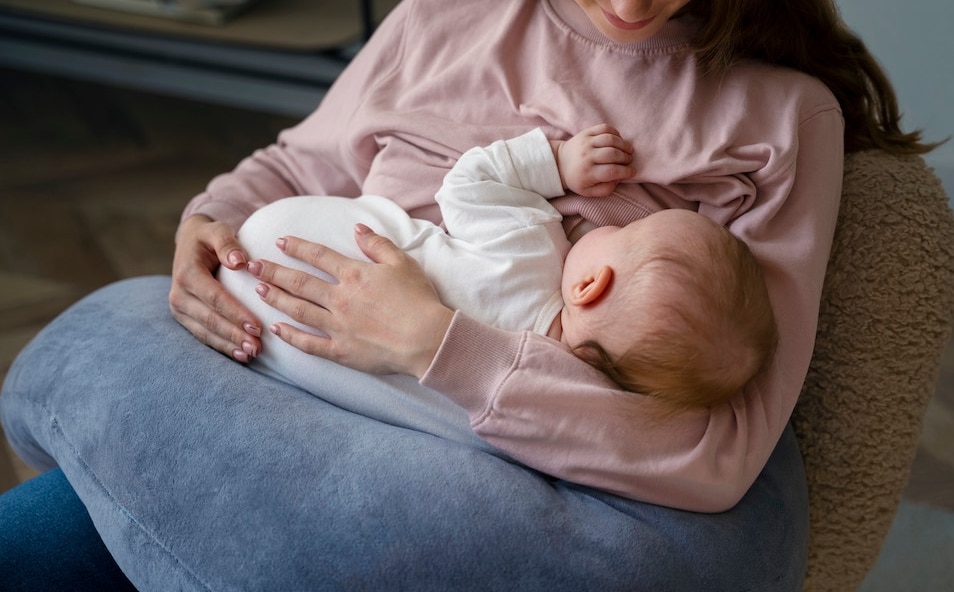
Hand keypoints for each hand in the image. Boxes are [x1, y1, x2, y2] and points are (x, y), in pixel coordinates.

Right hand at [168, 214, 262, 362]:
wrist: (190, 243)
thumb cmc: (210, 237)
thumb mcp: (217, 230)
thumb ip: (227, 243)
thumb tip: (239, 262)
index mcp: (187, 273)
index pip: (215, 298)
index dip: (235, 313)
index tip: (257, 326)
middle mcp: (178, 294)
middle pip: (210, 319)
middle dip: (234, 335)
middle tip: (258, 347)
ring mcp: (179, 309)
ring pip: (205, 332)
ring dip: (229, 345)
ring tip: (251, 354)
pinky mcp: (184, 317)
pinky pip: (203, 335)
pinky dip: (222, 347)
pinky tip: (240, 356)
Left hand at [248, 224, 454, 377]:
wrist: (427, 339)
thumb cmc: (419, 300)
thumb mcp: (403, 263)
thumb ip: (377, 245)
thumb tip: (357, 229)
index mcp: (354, 275)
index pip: (318, 256)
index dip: (297, 247)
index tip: (280, 242)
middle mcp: (340, 298)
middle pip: (299, 282)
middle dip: (273, 272)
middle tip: (252, 266)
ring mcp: (337, 326)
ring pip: (298, 310)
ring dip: (277, 299)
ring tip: (259, 291)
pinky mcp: (341, 351)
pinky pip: (309, 344)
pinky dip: (290, 337)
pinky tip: (276, 329)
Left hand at [552, 123, 634, 196]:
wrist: (560, 163)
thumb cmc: (578, 179)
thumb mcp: (589, 191)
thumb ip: (605, 189)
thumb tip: (618, 179)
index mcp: (588, 172)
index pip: (612, 171)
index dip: (626, 172)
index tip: (632, 172)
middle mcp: (587, 156)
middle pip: (613, 154)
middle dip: (626, 158)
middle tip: (629, 160)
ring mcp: (586, 142)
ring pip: (610, 140)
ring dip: (623, 144)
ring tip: (628, 150)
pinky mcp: (586, 132)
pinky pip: (605, 128)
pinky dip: (615, 133)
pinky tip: (618, 140)